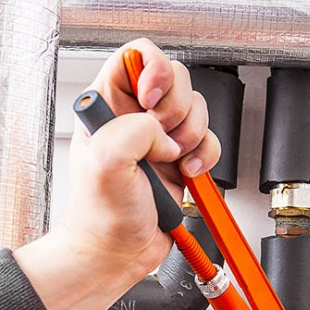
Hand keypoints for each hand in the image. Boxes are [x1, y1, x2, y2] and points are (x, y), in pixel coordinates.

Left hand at [15, 38, 219, 309]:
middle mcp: (136, 116)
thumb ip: (134, 130)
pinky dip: (206, 158)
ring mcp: (161, 139)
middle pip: (176, 80)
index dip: (154, 70)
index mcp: (108, 105)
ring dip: (194, 136)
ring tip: (174, 163)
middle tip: (162, 140)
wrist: (115, 253)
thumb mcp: (106, 163)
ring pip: (197, 111)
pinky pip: (209, 142)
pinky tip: (187, 175)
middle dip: (178, 110)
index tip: (151, 100)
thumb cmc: (100, 216)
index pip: (137, 57)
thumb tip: (162, 132)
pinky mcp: (181, 160)